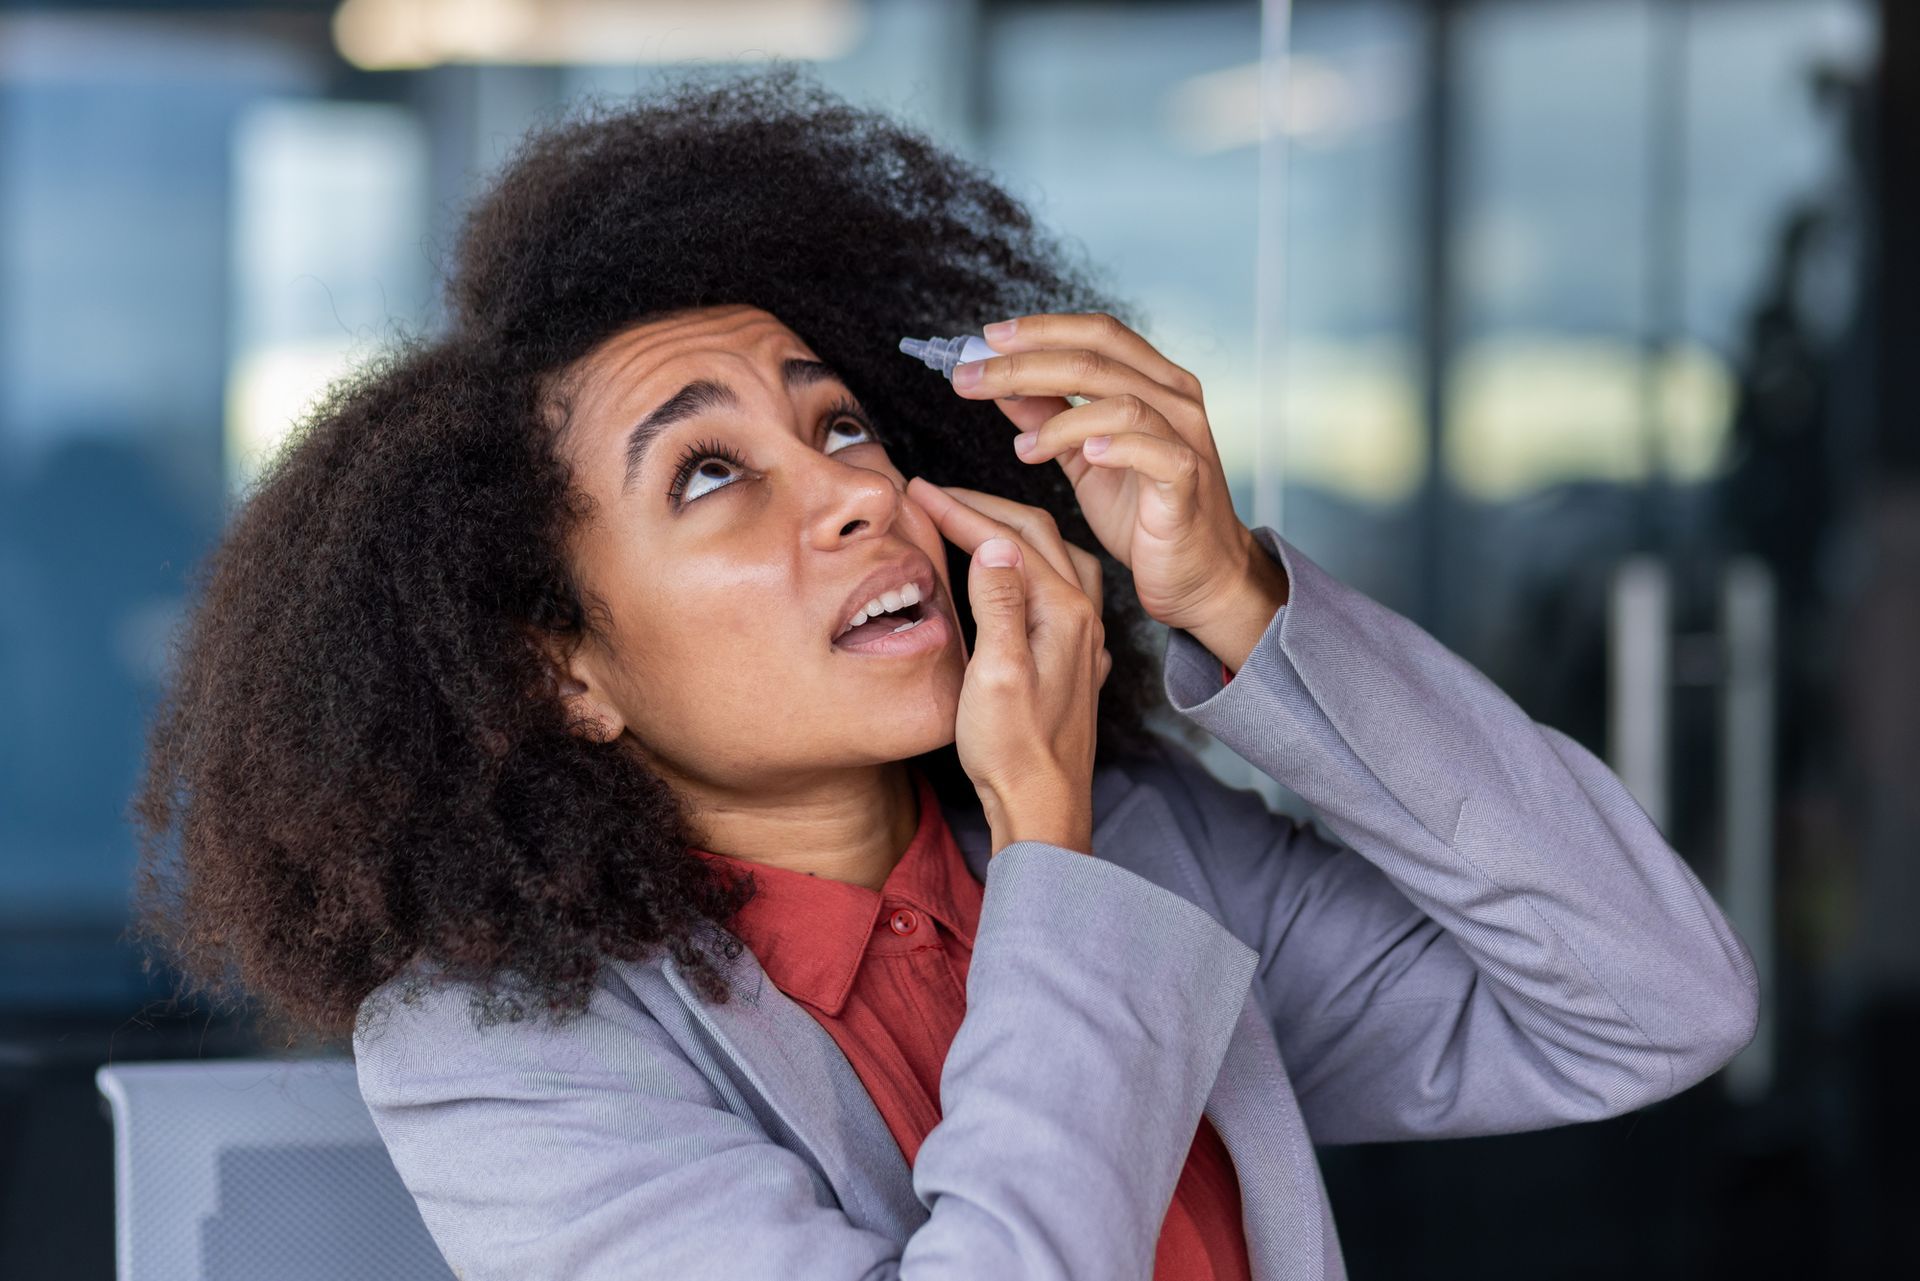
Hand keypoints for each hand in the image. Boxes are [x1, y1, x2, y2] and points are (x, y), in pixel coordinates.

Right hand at [908, 477, 1106, 854]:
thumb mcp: (996, 673)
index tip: (918, 490)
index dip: (959, 509)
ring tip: (971, 520)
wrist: (1043, 809)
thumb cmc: (1014, 751)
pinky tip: (1014, 575)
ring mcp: (1084, 640)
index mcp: (1065, 612)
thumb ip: (999, 602)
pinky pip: (1061, 588)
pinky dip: (1031, 563)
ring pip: (1056, 558)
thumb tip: (993, 542)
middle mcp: (1084, 618)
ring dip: (1013, 530)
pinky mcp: (1075, 661)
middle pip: (1038, 535)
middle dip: (983, 506)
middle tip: (935, 494)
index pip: (1009, 538)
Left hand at [947, 312, 1283, 639]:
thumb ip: (1049, 418)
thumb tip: (1001, 385)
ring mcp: (1185, 437)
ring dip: (1058, 422)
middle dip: (1024, 365)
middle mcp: (1174, 399)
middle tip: (971, 379)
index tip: (988, 338)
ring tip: (1024, 450)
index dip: (1041, 330)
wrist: (1197, 575)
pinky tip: (1085, 455)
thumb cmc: (1144, 515)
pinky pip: (1152, 449)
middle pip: (1095, 359)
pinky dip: (1114, 446)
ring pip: (1119, 401)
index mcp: (1153, 383)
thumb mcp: (1085, 460)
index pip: (1097, 334)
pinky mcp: (1186, 479)